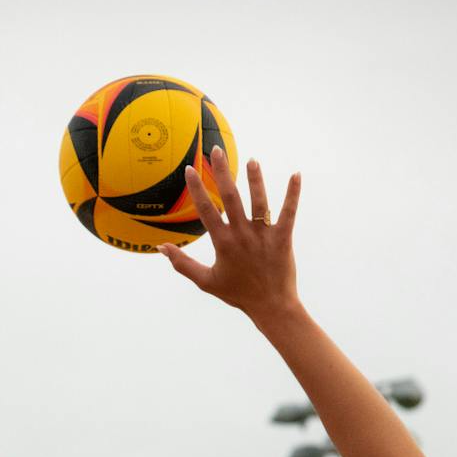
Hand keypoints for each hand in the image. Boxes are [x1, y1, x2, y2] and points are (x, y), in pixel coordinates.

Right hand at [159, 148, 302, 322]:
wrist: (271, 306)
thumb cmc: (238, 294)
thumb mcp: (206, 282)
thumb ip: (182, 264)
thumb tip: (160, 248)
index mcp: (223, 243)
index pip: (207, 210)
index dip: (197, 188)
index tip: (190, 168)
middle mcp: (243, 235)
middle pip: (231, 198)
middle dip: (222, 172)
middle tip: (216, 150)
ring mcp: (264, 235)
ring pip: (259, 202)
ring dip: (255, 179)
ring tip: (252, 160)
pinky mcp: (283, 238)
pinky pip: (289, 212)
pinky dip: (293, 194)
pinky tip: (296, 175)